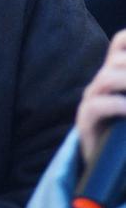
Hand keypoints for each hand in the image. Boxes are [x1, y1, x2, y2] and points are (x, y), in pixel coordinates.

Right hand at [77, 29, 125, 162]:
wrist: (105, 164)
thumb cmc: (124, 132)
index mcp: (115, 74)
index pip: (119, 44)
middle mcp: (101, 83)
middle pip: (117, 59)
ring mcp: (91, 100)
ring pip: (107, 79)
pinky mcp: (85, 121)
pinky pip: (98, 105)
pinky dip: (117, 105)